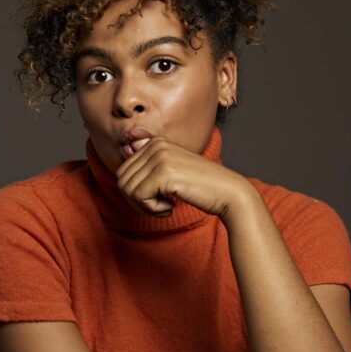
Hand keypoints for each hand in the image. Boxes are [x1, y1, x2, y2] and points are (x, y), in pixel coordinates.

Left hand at [115, 137, 253, 216]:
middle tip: (159, 206)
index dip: (135, 192)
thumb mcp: (170, 171)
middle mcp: (156, 145)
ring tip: (165, 206)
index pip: (124, 171)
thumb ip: (147, 166)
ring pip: (128, 189)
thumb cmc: (200, 186)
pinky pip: (139, 197)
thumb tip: (123, 152)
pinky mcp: (164, 172)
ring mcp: (159, 157)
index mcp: (155, 142)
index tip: (157, 197)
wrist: (228, 192)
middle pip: (122, 180)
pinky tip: (170, 207)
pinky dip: (152, 209)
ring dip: (144, 206)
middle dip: (137, 200)